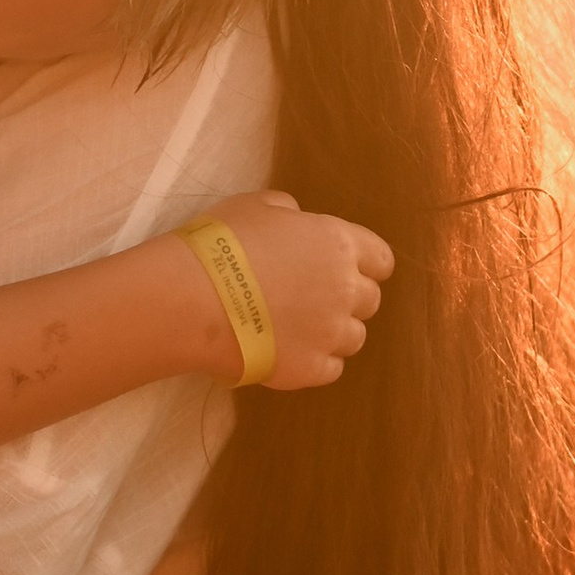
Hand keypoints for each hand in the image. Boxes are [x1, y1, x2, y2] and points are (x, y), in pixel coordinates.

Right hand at [204, 189, 393, 390]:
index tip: (344, 267)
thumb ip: (288, 212)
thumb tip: (296, 222)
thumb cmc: (222, 242)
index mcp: (338, 244)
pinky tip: (288, 351)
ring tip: (297, 329)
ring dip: (333, 332)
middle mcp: (346, 289)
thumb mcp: (255, 206)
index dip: (365, 264)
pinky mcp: (311, 368)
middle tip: (311, 298)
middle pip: (370, 300)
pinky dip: (315, 361)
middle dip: (346, 298)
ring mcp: (331, 333)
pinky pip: (331, 368)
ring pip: (354, 337)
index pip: (380, 259)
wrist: (193, 298)